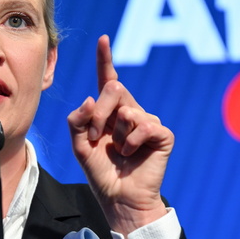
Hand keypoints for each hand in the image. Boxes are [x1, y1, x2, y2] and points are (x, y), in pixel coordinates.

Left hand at [67, 35, 173, 234]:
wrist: (119, 199)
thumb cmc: (101, 173)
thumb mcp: (80, 146)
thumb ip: (77, 121)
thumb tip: (90, 99)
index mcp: (109, 112)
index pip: (107, 79)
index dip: (105, 59)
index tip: (103, 39)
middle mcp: (130, 111)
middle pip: (115, 88)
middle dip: (100, 112)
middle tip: (98, 136)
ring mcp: (148, 121)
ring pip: (129, 109)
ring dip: (117, 133)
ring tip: (120, 151)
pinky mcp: (162, 134)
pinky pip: (145, 125)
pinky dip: (133, 141)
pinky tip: (132, 154)